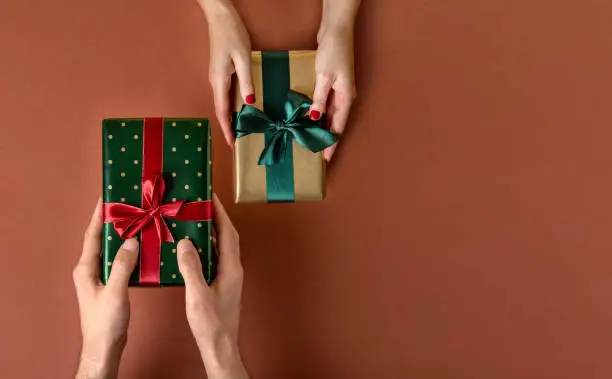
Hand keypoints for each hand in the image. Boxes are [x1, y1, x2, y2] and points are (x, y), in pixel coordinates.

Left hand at [73, 199, 138, 378]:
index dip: (97, 217)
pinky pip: (119, 262)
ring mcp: (99, 278)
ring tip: (136, 223)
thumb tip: (132, 242)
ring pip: (111, 251)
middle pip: (100, 240)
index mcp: (86, 269)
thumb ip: (122, 265)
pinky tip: (141, 250)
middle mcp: (90, 271)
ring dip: (122, 237)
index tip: (105, 199)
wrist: (105, 346)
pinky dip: (129, 253)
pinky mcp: (110, 285)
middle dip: (111, 223)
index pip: (91, 236)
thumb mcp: (115, 291)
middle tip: (126, 207)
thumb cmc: (105, 322)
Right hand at [177, 194, 247, 378]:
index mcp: (231, 268)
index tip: (212, 197)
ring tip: (194, 220)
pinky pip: (215, 259)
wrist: (220, 347)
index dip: (220, 213)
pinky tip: (192, 249)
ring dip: (210, 233)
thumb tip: (186, 243)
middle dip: (216, 218)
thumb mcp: (197, 295)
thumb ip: (191, 268)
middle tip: (201, 204)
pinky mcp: (222, 285)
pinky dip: (205, 248)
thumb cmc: (211, 325)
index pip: (228, 233)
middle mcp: (233, 270)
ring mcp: (229, 277)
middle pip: (227, 237)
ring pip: (221, 248)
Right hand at [200, 0, 253, 146]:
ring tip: (238, 130)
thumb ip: (246, 82)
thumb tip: (249, 103)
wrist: (220, 17)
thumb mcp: (243, 59)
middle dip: (227, 127)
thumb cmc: (232, 35)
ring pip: (222, 102)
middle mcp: (215, 82)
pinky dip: (230, 106)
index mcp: (219, 81)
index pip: (222, 111)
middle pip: (221, 110)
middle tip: (235, 142)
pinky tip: (239, 109)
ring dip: (229, 117)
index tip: (231, 144)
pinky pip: (225, 94)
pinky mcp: (220, 72)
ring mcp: (216, 77)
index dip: (226, 129)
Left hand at [310, 19, 356, 161]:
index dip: (331, 143)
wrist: (336, 31)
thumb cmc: (333, 52)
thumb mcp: (324, 78)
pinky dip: (318, 113)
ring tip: (311, 141)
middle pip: (335, 123)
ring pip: (330, 115)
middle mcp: (344, 97)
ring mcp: (338, 90)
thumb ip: (319, 99)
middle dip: (327, 139)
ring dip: (321, 127)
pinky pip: (325, 104)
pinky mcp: (331, 83)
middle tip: (316, 155)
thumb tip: (314, 119)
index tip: (325, 159)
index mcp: (346, 98)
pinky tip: (309, 119)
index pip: (338, 127)